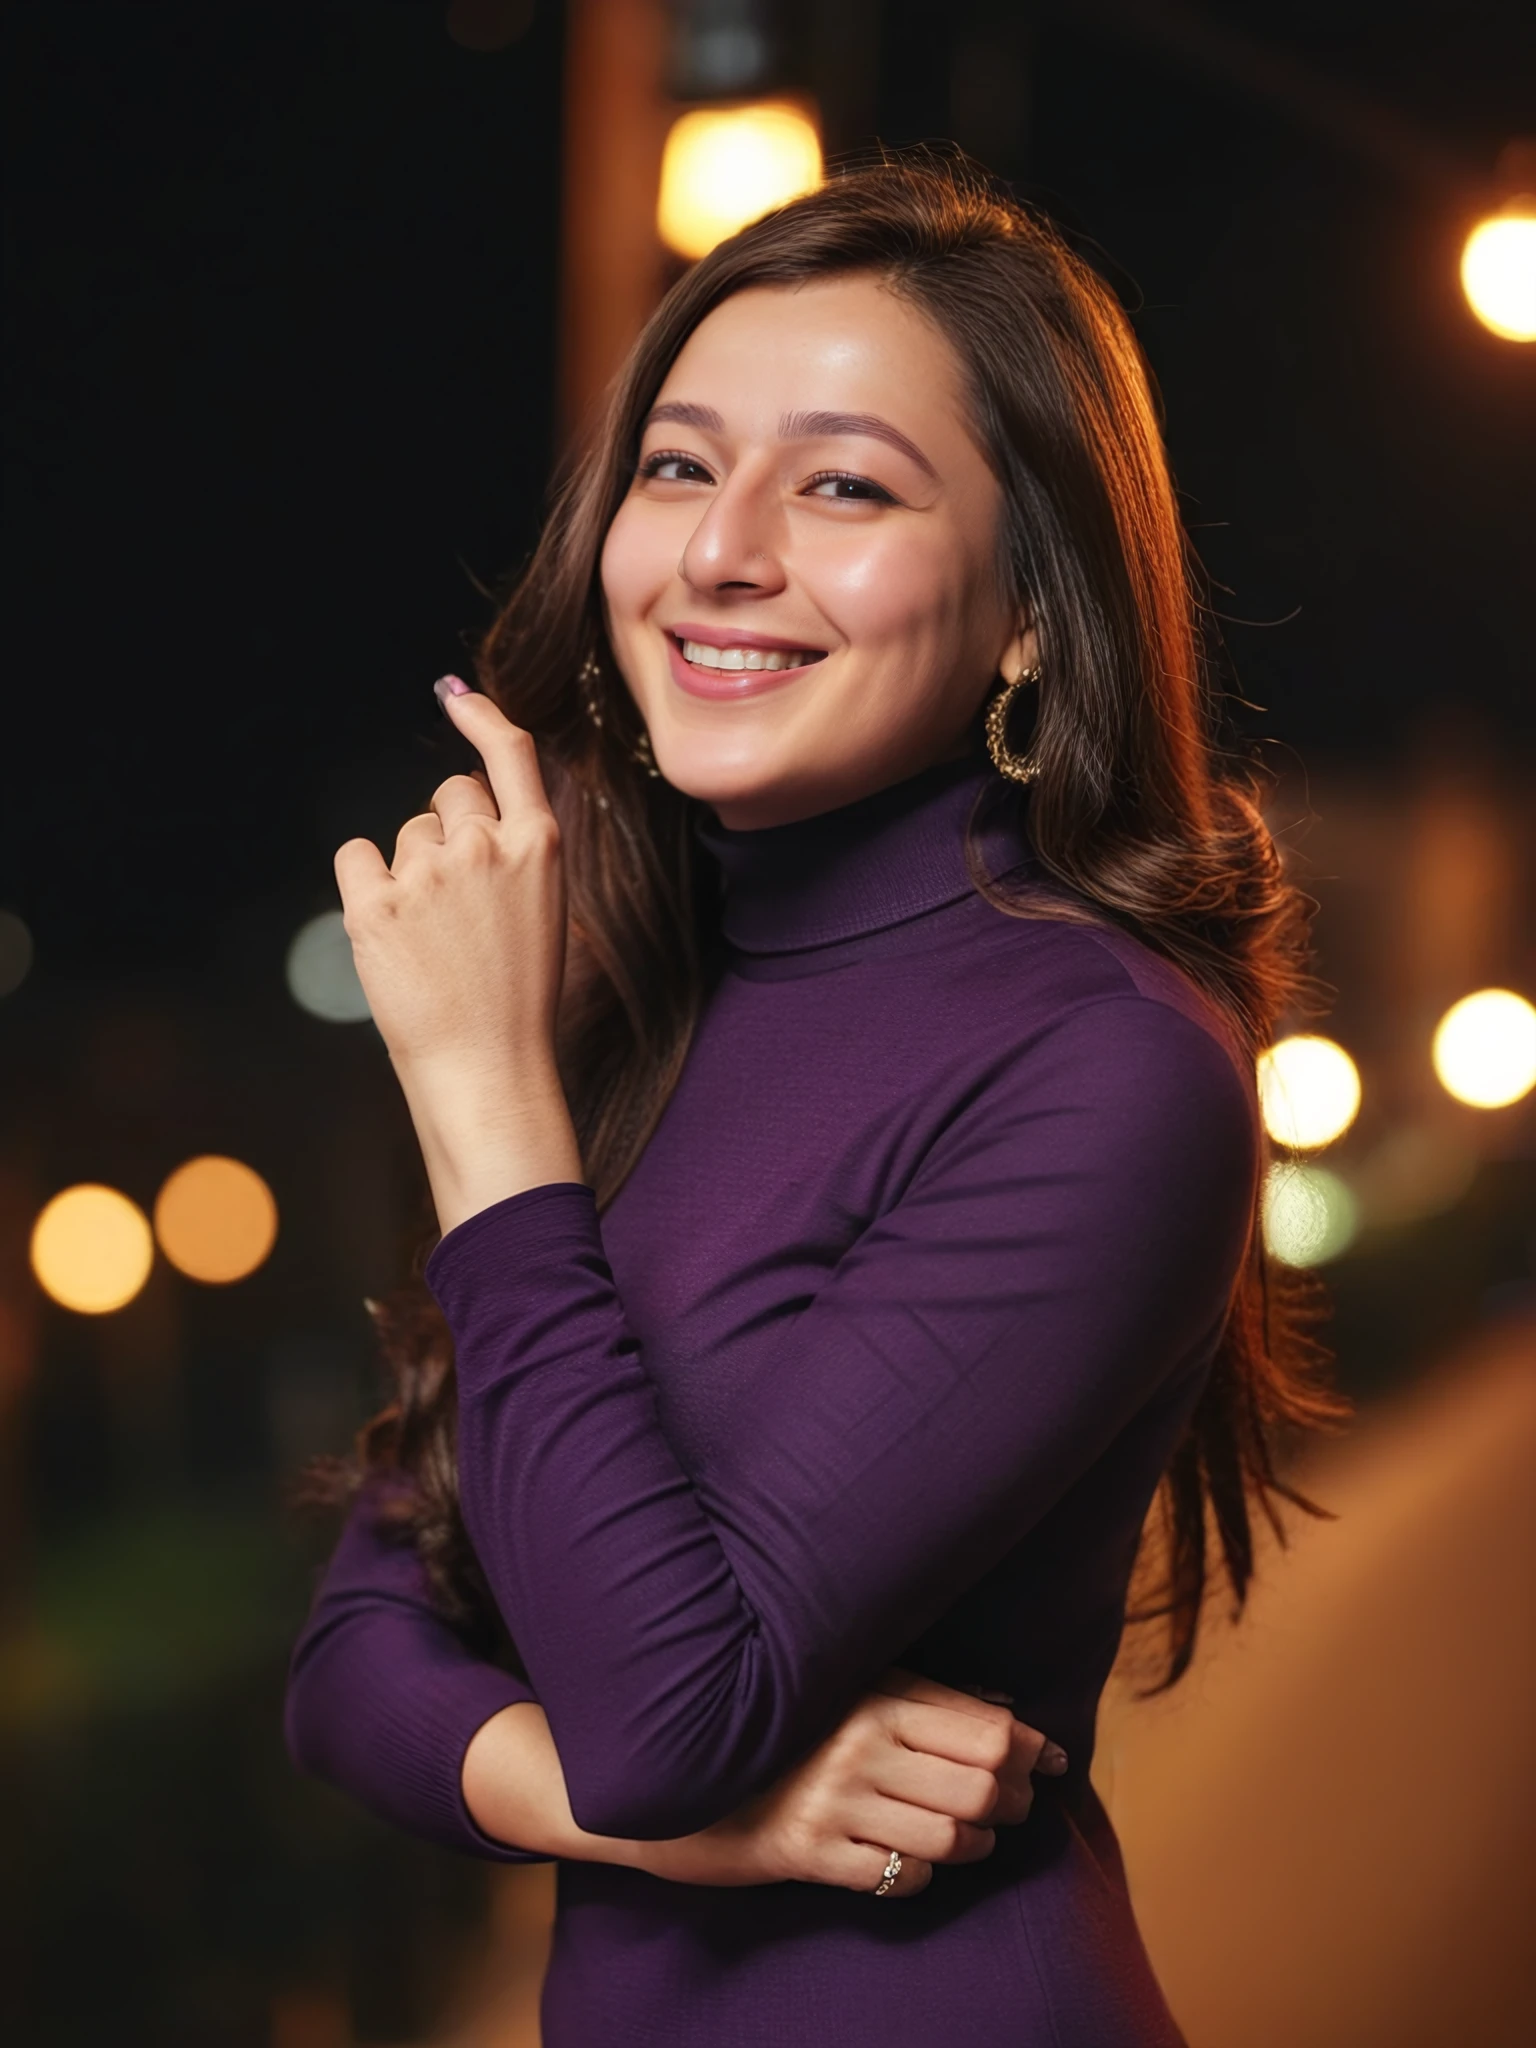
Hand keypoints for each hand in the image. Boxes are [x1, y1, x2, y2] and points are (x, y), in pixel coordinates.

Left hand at [334, 680, 584, 1229]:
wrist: (487, 1070)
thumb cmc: (516, 1001)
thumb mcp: (543, 911)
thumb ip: (512, 851)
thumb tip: (460, 797)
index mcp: (538, 846)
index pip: (510, 754)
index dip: (482, 718)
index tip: (458, 698)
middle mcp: (483, 846)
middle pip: (448, 796)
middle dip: (444, 830)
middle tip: (454, 900)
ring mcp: (427, 873)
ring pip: (404, 836)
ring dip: (409, 872)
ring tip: (432, 941)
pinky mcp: (374, 904)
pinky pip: (356, 857)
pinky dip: (364, 886)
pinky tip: (388, 933)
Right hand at [634, 1668, 1065, 1897]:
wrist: (687, 1772)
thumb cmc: (787, 1727)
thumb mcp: (852, 1690)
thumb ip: (924, 1697)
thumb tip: (1010, 1716)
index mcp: (875, 1697)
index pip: (987, 1730)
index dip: (1032, 1750)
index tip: (1052, 1759)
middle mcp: (859, 1746)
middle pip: (981, 1786)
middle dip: (1016, 1800)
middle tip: (1020, 1803)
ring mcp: (834, 1803)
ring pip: (951, 1839)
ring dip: (979, 1844)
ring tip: (978, 1836)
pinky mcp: (809, 1855)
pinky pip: (900, 1878)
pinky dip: (924, 1875)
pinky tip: (916, 1860)